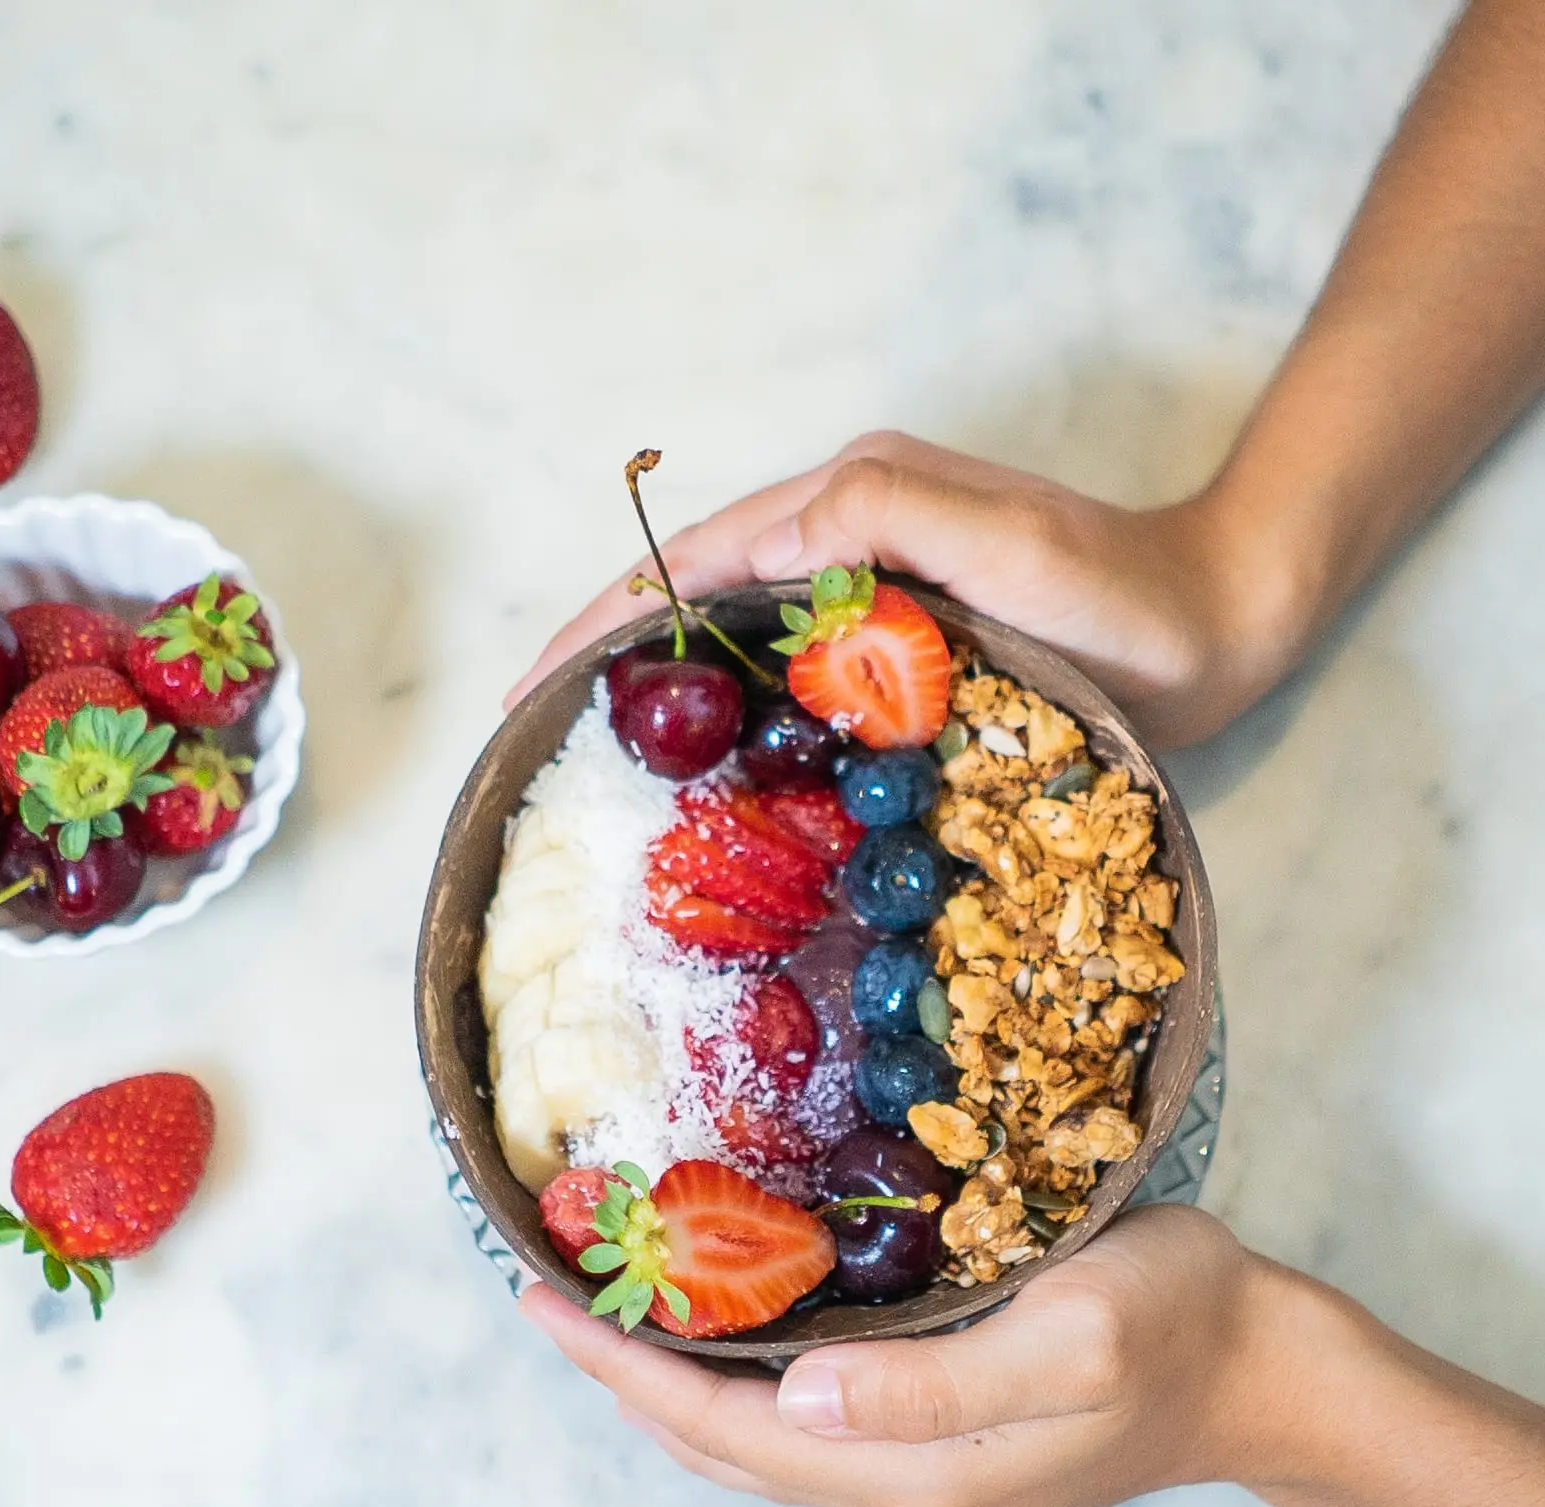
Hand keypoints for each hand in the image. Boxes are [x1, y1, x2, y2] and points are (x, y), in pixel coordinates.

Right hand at [507, 432, 1303, 748]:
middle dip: (609, 655)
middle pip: (695, 591)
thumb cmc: (1122, 590)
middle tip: (536, 734)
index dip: (605, 621)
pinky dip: (735, 711)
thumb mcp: (1004, 539)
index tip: (532, 690)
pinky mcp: (902, 638)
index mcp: (850, 498)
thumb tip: (755, 541)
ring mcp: (873, 588)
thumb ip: (883, 515)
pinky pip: (792, 671)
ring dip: (664, 690)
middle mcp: (848, 533)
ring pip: (735, 635)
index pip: (693, 558)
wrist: (1214, 621)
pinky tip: (710, 767)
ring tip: (594, 759)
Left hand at [519, 1206, 1291, 1506]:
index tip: (542, 1298)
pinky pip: (798, 1431)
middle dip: (624, 1371)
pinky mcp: (935, 1462)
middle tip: (546, 1287)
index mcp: (914, 1482)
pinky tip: (714, 1330)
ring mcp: (916, 1492)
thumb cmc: (1175, 1326)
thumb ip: (934, 1385)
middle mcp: (899, 1503)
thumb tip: (796, 1400)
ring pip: (752, 1444)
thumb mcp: (1070, 1338)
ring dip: (669, 1380)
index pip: (722, 1429)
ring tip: (603, 1305)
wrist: (1260, 1373)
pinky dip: (733, 1384)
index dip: (623, 1367)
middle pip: (718, 1445)